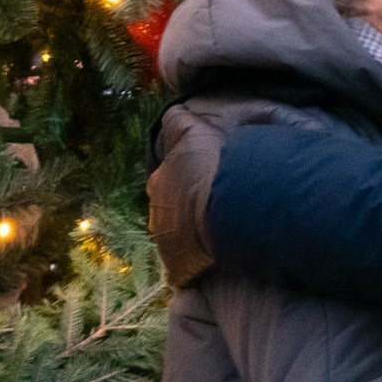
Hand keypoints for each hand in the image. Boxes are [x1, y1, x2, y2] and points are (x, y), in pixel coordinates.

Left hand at [147, 109, 223, 287]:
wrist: (225, 205)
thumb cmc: (212, 167)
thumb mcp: (193, 132)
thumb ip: (178, 121)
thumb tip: (172, 110)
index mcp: (159, 182)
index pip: (167, 181)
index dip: (186, 182)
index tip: (203, 183)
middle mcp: (155, 213)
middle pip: (169, 213)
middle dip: (184, 212)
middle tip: (211, 210)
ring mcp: (166, 243)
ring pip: (176, 240)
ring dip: (191, 238)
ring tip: (216, 236)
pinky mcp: (179, 268)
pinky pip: (185, 270)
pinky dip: (197, 267)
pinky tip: (212, 263)